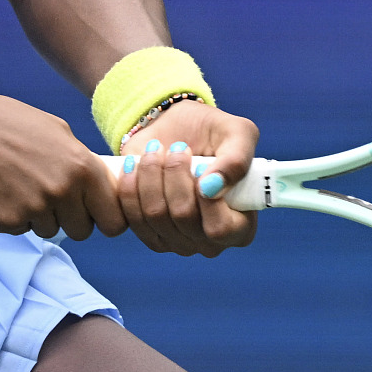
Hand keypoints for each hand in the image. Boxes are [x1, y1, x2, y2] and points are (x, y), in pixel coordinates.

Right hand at [0, 94, 127, 241]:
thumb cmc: (8, 123)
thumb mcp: (57, 131)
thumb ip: (81, 162)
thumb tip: (99, 185)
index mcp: (82, 168)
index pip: (113, 220)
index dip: (104, 218)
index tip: (95, 214)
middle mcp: (62, 192)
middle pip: (82, 231)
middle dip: (70, 218)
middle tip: (51, 197)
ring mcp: (34, 210)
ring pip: (49, 230)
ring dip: (40, 216)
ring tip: (20, 186)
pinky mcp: (7, 221)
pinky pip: (21, 229)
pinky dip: (14, 216)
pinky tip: (2, 191)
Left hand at [115, 99, 258, 256]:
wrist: (174, 129)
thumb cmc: (214, 133)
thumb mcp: (239, 133)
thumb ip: (237, 160)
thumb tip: (212, 188)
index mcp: (241, 226)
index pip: (221, 230)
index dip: (206, 198)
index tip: (200, 163)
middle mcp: (210, 242)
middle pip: (183, 218)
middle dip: (175, 174)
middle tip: (178, 147)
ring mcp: (177, 242)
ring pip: (155, 215)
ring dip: (151, 174)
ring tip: (156, 150)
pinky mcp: (148, 233)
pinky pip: (132, 217)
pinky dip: (130, 185)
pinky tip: (135, 164)